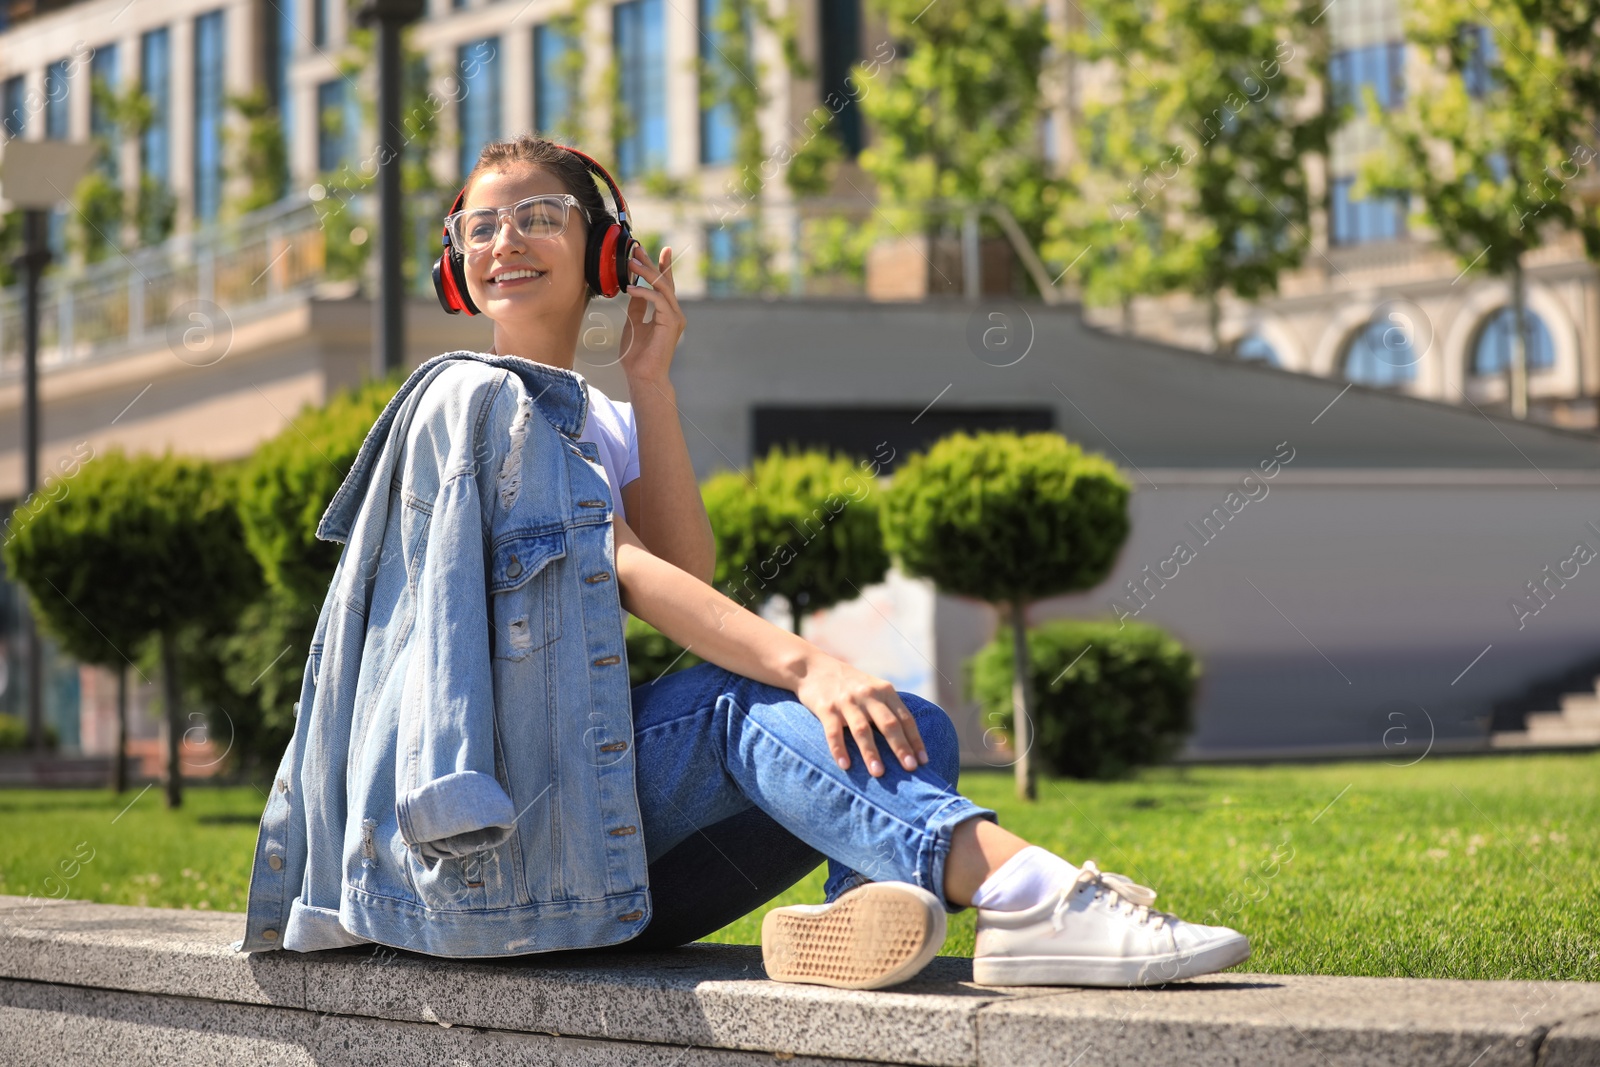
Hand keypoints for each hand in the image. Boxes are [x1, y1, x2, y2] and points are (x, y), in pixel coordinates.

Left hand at [620, 244, 684, 384]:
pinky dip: (644, 293)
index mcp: (667, 313)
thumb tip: (634, 290)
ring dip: (646, 274)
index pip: (665, 286)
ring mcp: (675, 318)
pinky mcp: (671, 323)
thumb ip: (637, 307)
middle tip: (637, 248)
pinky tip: (630, 290)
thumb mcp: (634, 324)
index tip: (661, 250)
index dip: (663, 267)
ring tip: (631, 263)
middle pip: (664, 282)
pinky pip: (658, 300)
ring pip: (662, 288)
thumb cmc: (638, 356)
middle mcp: (674, 313)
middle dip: (652, 264)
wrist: (643, 376)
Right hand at [793, 654, 929, 777]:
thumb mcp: (872, 688)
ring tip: (879, 773)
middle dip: (900, 747)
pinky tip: (845, 766)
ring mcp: (847, 701)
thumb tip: (907, 743)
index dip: (915, 740)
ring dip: (871, 753)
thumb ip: (888, 708)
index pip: (905, 718)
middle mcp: (868, 694)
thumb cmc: (848, 684)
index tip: (923, 762)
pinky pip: (833, 732)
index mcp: (884, 691)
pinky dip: (839, 749)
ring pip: (862, 729)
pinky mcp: (826, 708)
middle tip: (910, 769)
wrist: (812, 667)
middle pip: (889, 724)